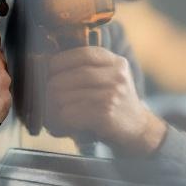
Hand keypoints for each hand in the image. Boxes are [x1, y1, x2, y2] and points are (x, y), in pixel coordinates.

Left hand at [43, 47, 166, 156]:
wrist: (139, 130)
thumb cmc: (114, 104)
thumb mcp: (109, 79)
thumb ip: (88, 69)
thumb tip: (48, 65)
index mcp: (116, 62)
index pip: (82, 54)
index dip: (60, 62)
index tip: (49, 71)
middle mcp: (116, 75)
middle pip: (69, 76)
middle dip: (51, 88)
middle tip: (45, 97)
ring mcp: (113, 94)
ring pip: (65, 95)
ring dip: (53, 107)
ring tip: (52, 113)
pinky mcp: (106, 114)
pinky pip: (70, 113)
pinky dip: (61, 119)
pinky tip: (63, 123)